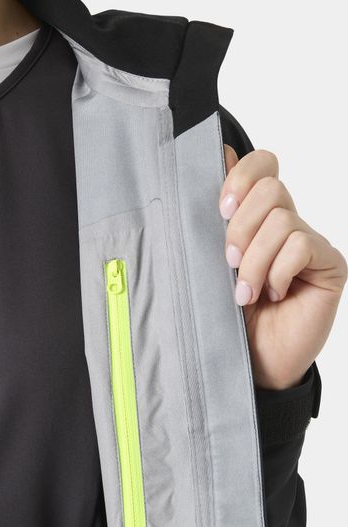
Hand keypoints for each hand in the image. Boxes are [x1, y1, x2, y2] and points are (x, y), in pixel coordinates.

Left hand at [219, 147, 346, 389]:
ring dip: (254, 260)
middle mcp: (286, 223)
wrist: (250, 359)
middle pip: (270, 188)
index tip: (221, 210)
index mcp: (257, 217)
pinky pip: (301, 246)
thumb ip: (215, 215)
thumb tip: (216, 153)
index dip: (241, 176)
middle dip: (241, 227)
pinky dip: (278, 272)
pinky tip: (273, 295)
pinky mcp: (329, 264)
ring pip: (281, 220)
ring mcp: (309, 243)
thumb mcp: (211, 262)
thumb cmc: (227, 312)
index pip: (262, 166)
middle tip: (228, 262)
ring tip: (245, 293)